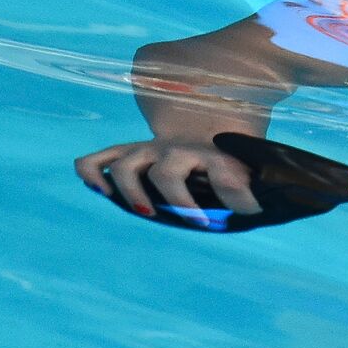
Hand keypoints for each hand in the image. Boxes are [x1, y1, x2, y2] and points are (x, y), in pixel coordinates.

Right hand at [74, 139, 263, 222]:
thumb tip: (256, 209)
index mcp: (213, 154)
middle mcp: (177, 150)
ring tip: (146, 212)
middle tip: (197, 222)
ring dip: (131, 191)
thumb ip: (249, 188)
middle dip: (179, 199)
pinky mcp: (126, 155)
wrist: (207, 125)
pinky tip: (99, 191)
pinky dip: (91, 174)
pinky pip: (95, 160)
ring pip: (126, 164)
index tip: (250, 211)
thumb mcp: (247, 171)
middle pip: (167, 170)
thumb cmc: (228, 160)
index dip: (235, 193)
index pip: (223, 171)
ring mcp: (147, 151)